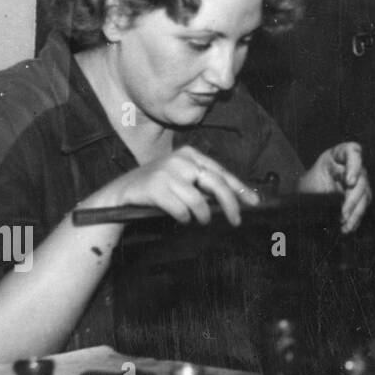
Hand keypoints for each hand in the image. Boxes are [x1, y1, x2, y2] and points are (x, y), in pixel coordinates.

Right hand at [79, 146, 253, 224]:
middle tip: (237, 220)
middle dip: (230, 205)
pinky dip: (184, 218)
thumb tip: (232, 199)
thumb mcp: (181, 178)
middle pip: (216, 184)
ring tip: (202, 221)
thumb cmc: (157, 187)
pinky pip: (181, 209)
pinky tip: (181, 219)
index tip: (254, 203)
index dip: (240, 188)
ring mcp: (167, 172)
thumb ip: (203, 183)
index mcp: (190, 153)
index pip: (222, 172)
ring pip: (199, 200)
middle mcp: (180, 159)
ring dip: (203, 215)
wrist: (120, 193)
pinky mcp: (155, 187)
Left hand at [299, 142, 370, 231]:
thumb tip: (333, 204)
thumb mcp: (309, 183)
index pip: (352, 151)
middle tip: (343, 214)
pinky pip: (363, 206)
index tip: (350, 183)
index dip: (355, 166)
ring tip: (345, 225)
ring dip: (356, 212)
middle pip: (361, 178)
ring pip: (365, 194)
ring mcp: (358, 180)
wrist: (306, 198)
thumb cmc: (307, 186)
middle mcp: (351, 166)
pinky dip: (356, 218)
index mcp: (337, 156)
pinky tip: (348, 227)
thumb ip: (323, 188)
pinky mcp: (361, 195)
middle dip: (353, 198)